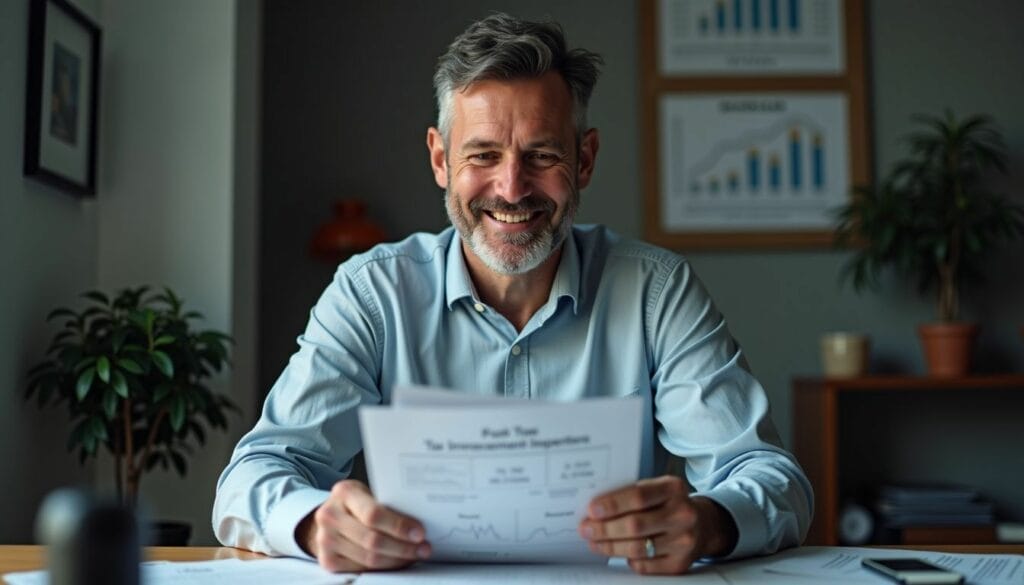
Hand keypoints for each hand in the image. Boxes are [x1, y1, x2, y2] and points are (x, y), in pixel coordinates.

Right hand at [297, 479, 430, 571]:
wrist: (330, 515)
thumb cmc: (358, 502)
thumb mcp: (368, 493)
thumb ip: (387, 502)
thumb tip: (419, 521)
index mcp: (344, 492)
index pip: (373, 514)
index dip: (399, 526)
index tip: (419, 532)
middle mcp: (330, 516)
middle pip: (372, 540)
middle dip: (403, 547)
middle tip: (424, 548)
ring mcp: (325, 540)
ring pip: (368, 559)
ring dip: (397, 559)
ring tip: (415, 555)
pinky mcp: (327, 560)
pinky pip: (361, 569)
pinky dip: (383, 567)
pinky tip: (397, 561)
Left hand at [577, 475, 737, 574]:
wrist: (703, 524)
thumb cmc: (669, 504)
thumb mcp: (658, 489)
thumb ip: (632, 494)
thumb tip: (596, 509)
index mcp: (674, 488)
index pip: (638, 496)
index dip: (612, 504)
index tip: (591, 509)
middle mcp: (683, 514)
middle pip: (636, 525)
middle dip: (605, 528)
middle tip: (585, 529)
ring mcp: (684, 540)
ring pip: (637, 548)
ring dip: (610, 546)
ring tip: (593, 542)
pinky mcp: (680, 563)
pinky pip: (645, 565)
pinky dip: (627, 559)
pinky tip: (615, 552)